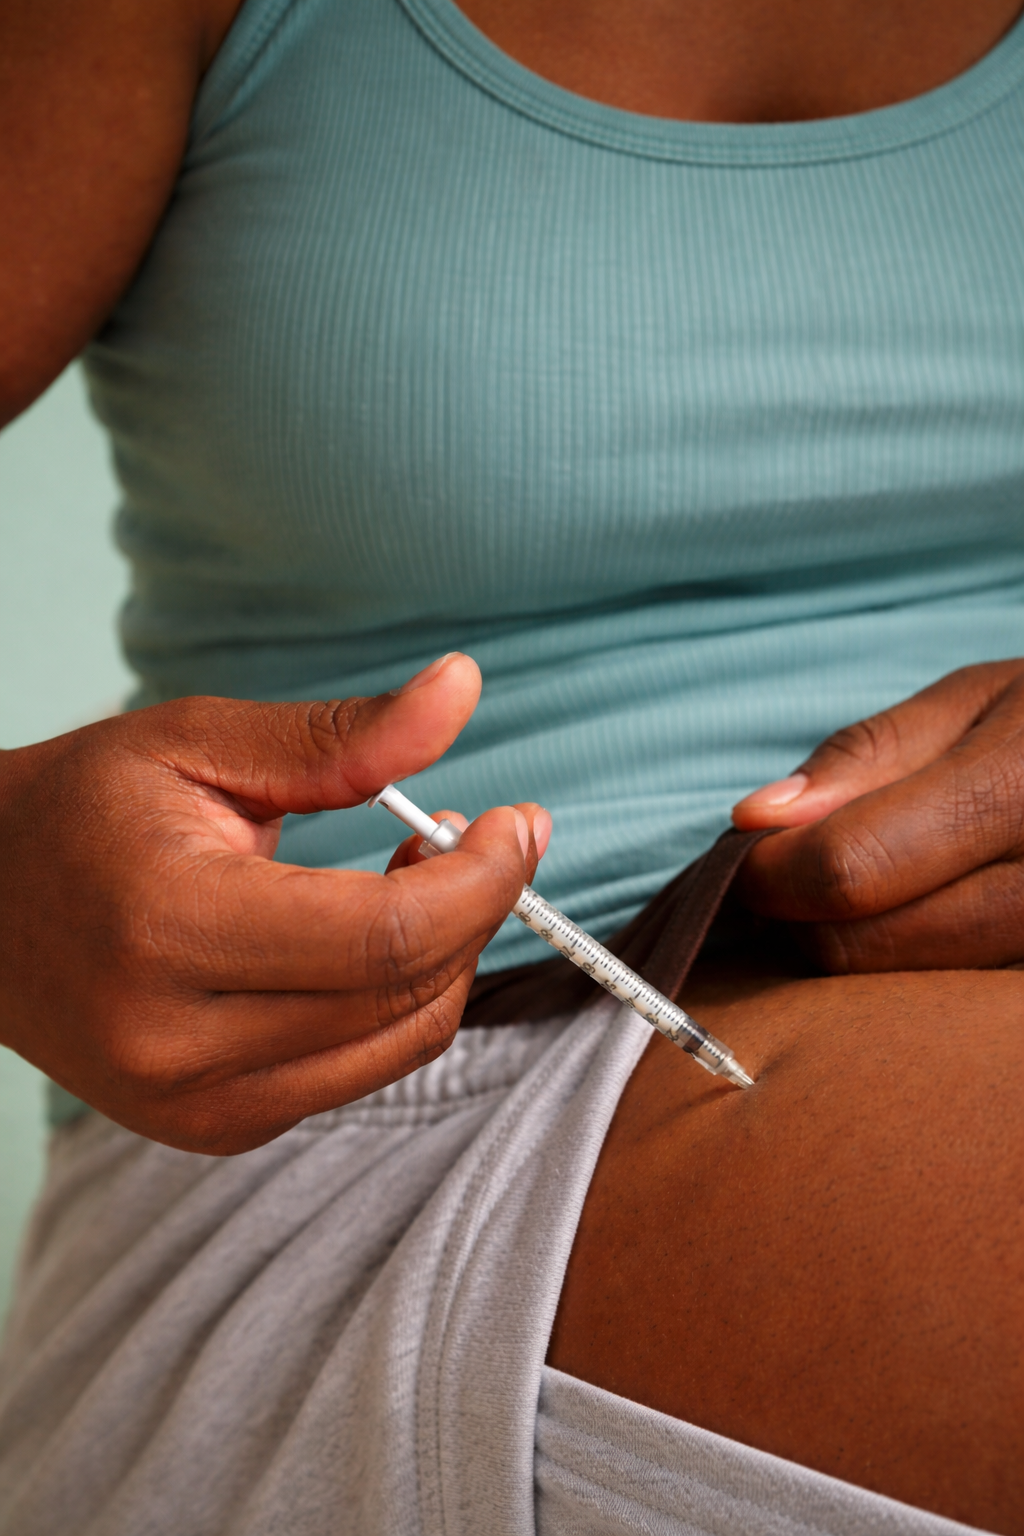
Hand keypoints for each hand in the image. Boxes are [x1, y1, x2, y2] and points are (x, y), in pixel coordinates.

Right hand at [0, 654, 547, 1152]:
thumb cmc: (82, 808)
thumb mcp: (200, 742)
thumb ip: (340, 735)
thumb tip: (464, 687)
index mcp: (168, 925)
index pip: (385, 935)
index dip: (482, 880)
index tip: (518, 823)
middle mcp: (175, 1040)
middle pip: (406, 997)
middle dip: (477, 912)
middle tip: (479, 840)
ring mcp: (192, 1103)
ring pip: (397, 1047)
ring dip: (444, 961)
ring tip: (415, 881)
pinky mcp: (211, 1128)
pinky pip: (356, 1073)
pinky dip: (392, 1006)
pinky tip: (362, 942)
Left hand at [732, 660, 1023, 971]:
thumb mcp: (979, 702)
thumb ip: (865, 760)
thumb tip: (757, 821)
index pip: (856, 868)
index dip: (772, 873)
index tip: (747, 857)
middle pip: (871, 947)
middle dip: (801, 920)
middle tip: (789, 880)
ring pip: (906, 991)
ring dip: (852, 951)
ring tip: (858, 894)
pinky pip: (952, 1007)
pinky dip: (909, 974)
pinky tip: (912, 926)